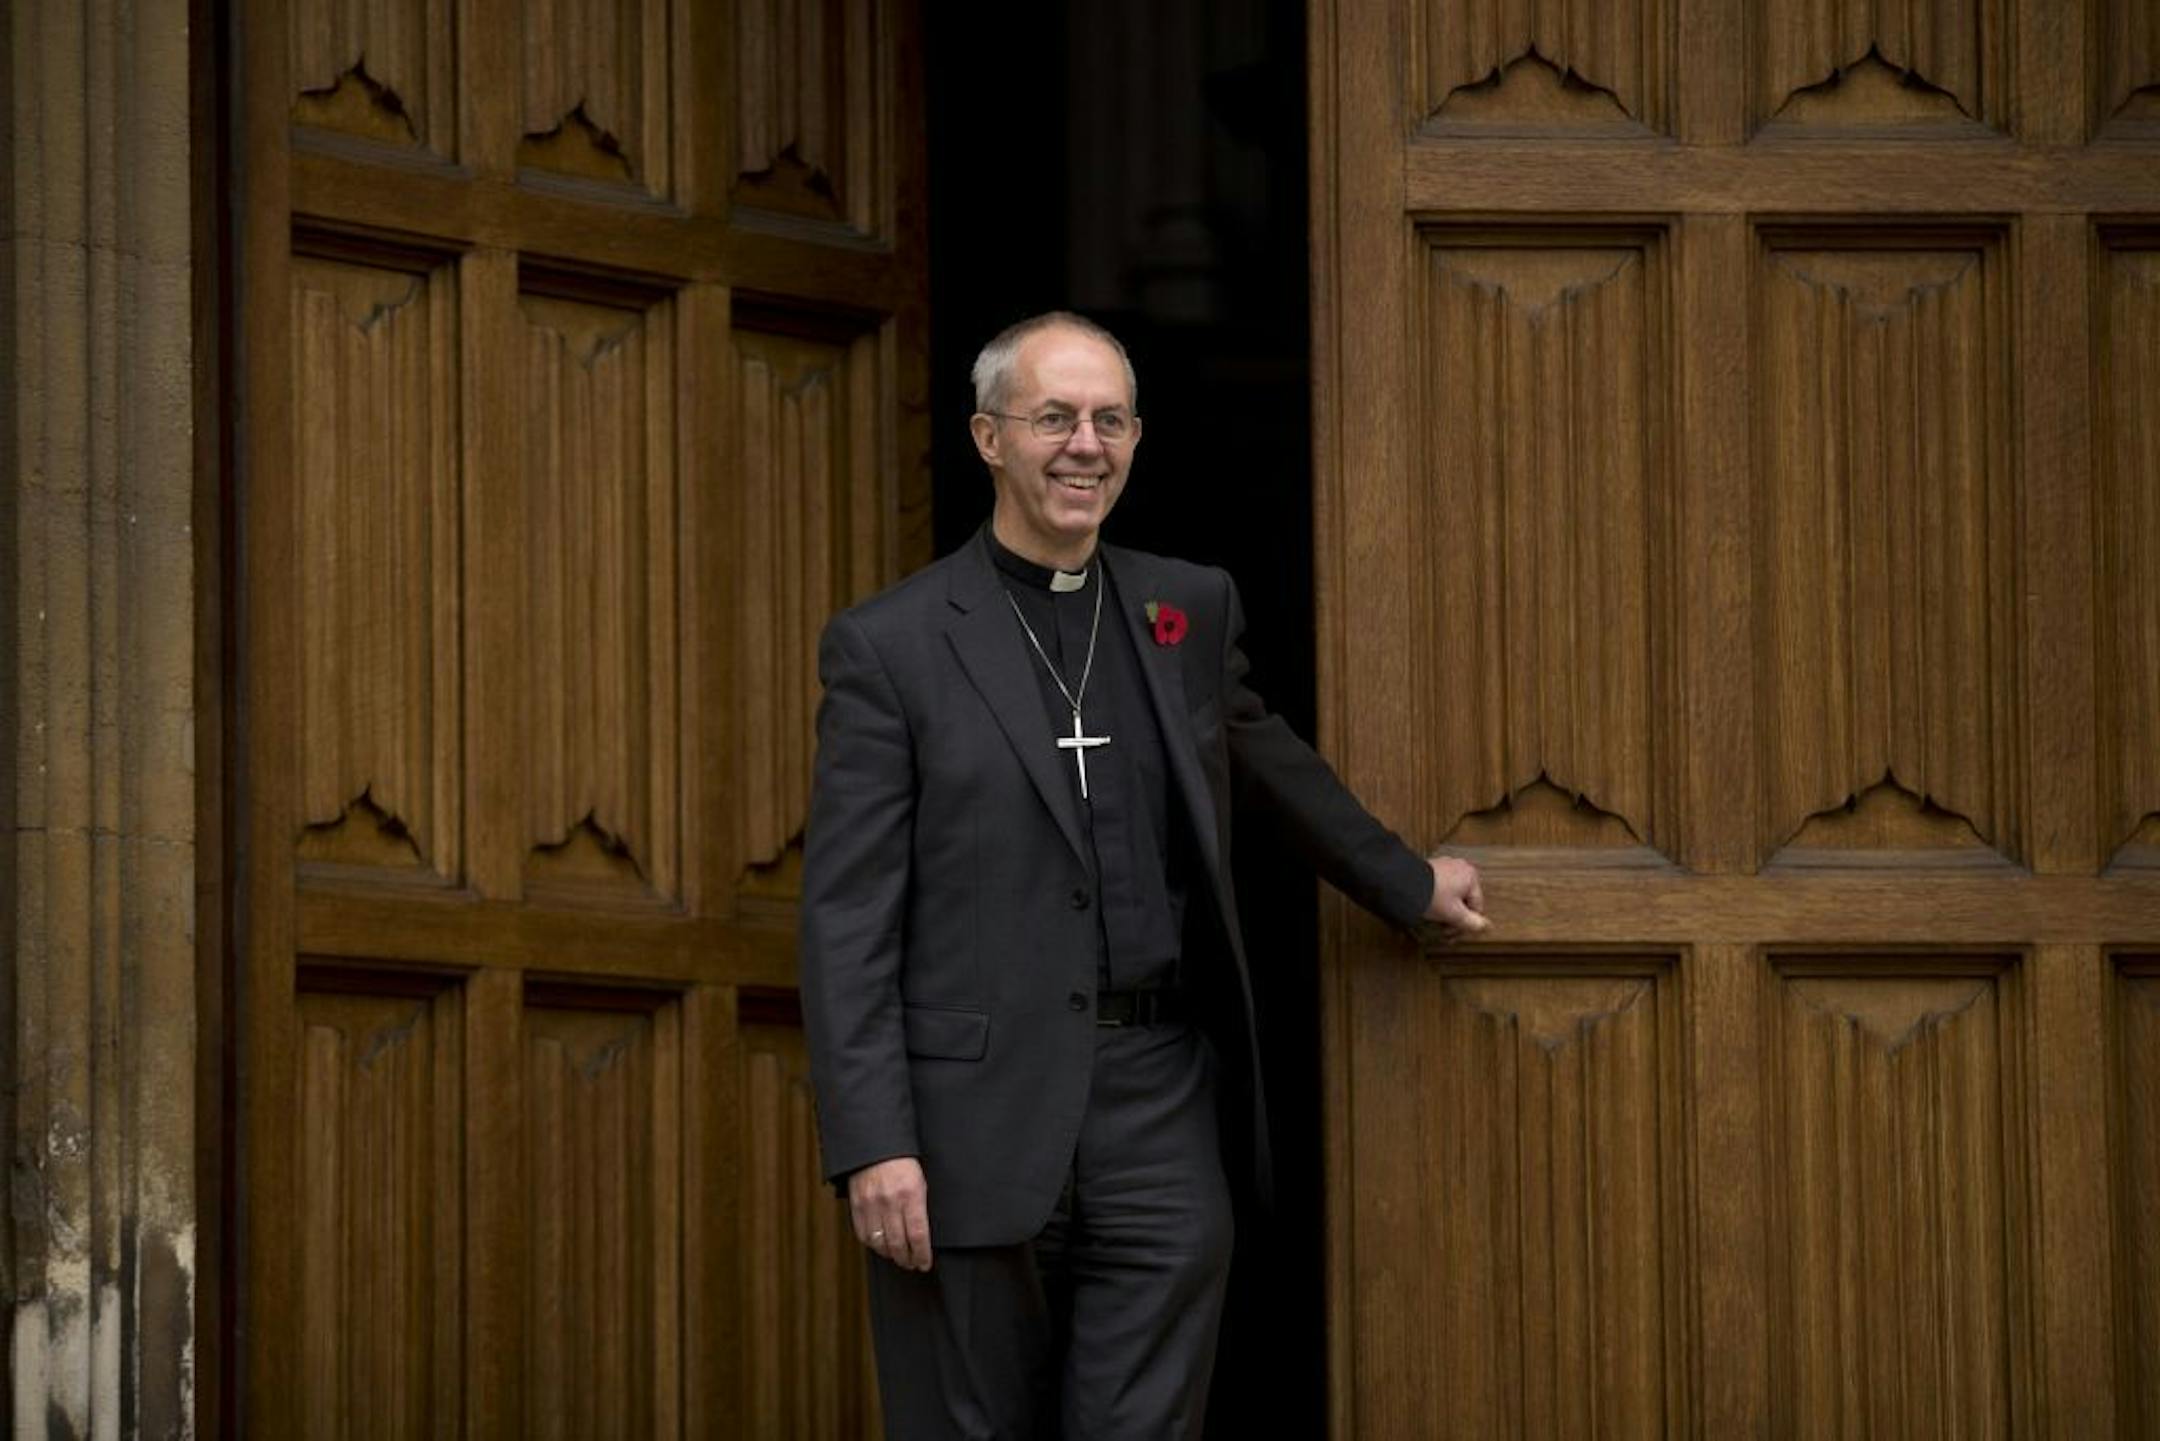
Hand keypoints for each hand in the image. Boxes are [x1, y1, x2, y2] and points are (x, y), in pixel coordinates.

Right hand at [847, 1156, 932, 1270]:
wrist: (876, 1145)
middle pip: (899, 1244)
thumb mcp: (920, 1181)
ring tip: (898, 1257)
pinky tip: (881, 1245)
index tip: (925, 1264)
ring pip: (880, 1243)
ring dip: (891, 1255)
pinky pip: (864, 1234)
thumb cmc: (903, 1162)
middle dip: (907, 1259)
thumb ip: (921, 1207)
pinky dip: (873, 1245)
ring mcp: (871, 1205)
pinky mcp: (857, 1206)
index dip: (922, 1255)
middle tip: (912, 1264)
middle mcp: (890, 1202)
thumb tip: (923, 1236)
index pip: (918, 1235)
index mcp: (911, 1194)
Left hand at [1423, 855, 1489, 937]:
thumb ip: (1472, 922)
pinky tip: (1429, 909)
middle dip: (1455, 918)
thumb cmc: (1431, 895)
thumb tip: (1486, 926)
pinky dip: (1438, 900)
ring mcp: (1445, 866)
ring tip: (1435, 921)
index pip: (1477, 906)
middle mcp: (1460, 867)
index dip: (1466, 924)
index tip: (1454, 934)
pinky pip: (1441, 888)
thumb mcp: (1454, 914)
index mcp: (1471, 876)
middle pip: (1464, 900)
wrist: (1403, 883)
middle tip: (1444, 930)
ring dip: (1446, 911)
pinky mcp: (1432, 869)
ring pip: (1452, 895)